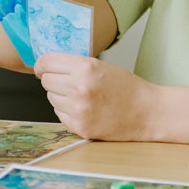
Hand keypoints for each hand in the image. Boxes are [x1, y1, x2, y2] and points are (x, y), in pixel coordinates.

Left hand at [33, 54, 158, 140]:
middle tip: (69, 82)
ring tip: (83, 96)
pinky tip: (86, 108)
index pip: (47, 62)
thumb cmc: (127, 87)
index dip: (42, 64)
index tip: (42, 67)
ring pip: (51, 98)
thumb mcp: (102, 66)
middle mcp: (79, 88)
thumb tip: (47, 66)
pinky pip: (59, 114)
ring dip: (61, 96)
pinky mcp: (79, 126)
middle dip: (54, 80)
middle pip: (46, 80)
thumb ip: (76, 65)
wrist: (147, 112)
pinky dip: (68, 110)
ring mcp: (78, 109)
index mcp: (85, 68)